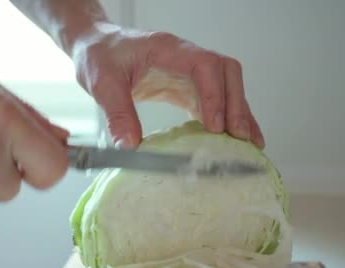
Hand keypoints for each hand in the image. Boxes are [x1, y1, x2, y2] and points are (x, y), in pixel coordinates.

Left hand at [71, 23, 264, 148]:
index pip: (204, 66)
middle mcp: (184, 57)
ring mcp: (188, 72)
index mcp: (167, 49)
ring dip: (239, 113)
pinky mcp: (185, 87)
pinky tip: (233, 139)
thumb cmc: (99, 55)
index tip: (216, 125)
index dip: (215, 95)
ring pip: (226, 86)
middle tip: (240, 138)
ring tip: (249, 143)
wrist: (95, 45)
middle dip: (237, 105)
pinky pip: (214, 100)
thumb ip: (117, 113)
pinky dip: (226, 118)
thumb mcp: (101, 83)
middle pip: (226, 73)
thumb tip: (130, 146)